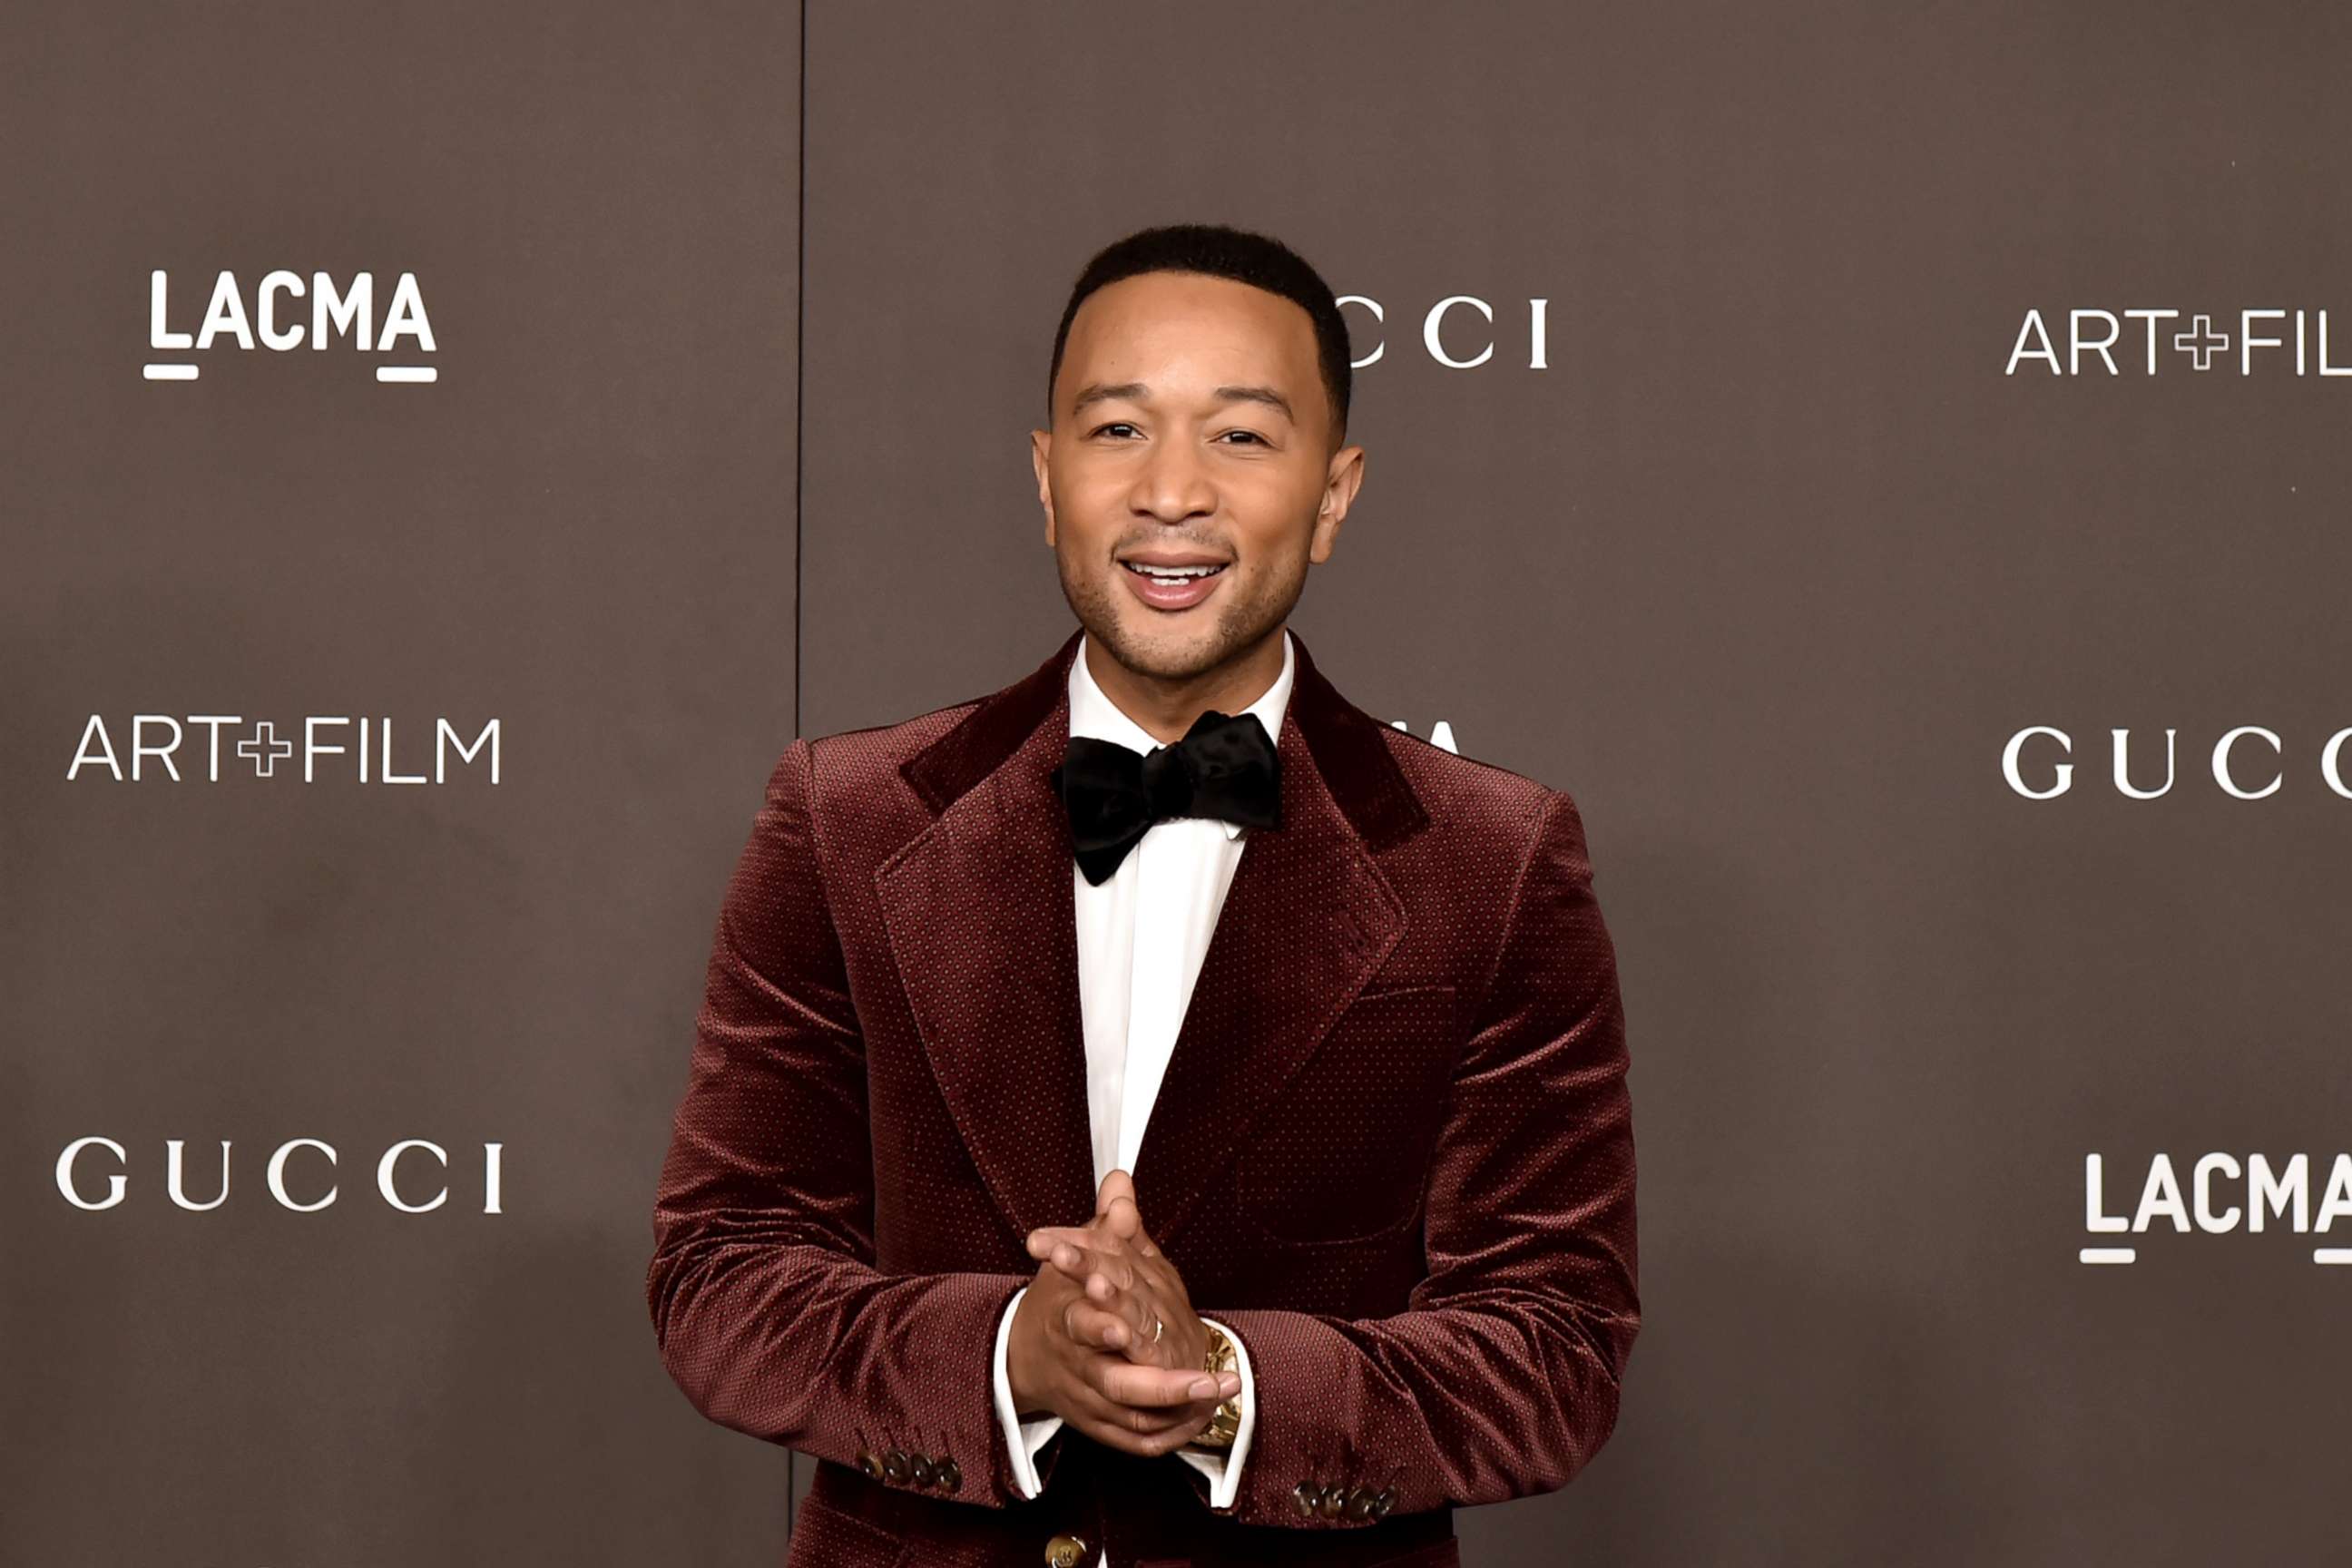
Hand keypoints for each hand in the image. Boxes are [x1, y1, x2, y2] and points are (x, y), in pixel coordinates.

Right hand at [1005, 1171, 1238, 1456]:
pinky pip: (1136, 1441)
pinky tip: (1200, 1419)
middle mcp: (1077, 1367)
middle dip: (1165, 1385)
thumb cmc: (1060, 1299)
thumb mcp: (1075, 1256)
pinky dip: (1169, 1435)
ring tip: (1220, 1391)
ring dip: (1179, 1411)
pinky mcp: (1098, 1425)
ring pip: (1133, 1417)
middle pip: (1117, 1385)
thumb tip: (1120, 1183)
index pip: (1083, 1326)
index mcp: (1067, 1322)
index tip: (1128, 1327)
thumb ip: (1104, 1225)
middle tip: (1209, 1377)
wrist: (1024, 1354)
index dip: (1104, 1327)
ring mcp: (1088, 1401)